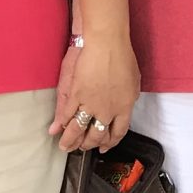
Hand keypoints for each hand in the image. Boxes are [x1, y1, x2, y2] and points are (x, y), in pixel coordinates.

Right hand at [49, 34, 138, 151]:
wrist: (106, 44)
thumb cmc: (122, 59)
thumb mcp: (132, 83)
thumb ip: (127, 101)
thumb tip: (121, 113)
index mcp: (124, 108)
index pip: (118, 132)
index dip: (110, 142)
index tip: (105, 147)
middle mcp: (107, 111)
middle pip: (97, 135)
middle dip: (90, 144)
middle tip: (84, 148)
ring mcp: (90, 104)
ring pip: (79, 130)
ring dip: (71, 141)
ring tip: (66, 148)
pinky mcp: (75, 95)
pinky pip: (68, 115)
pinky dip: (63, 123)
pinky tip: (59, 129)